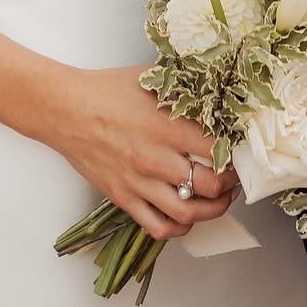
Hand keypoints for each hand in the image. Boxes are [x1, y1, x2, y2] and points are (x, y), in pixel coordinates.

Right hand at [49, 65, 238, 241]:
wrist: (65, 109)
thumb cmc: (106, 90)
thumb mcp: (150, 78)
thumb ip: (183, 88)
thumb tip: (214, 92)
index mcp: (167, 126)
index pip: (218, 150)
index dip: (236, 153)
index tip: (240, 151)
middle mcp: (155, 158)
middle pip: (210, 186)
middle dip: (230, 185)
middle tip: (234, 177)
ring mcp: (138, 182)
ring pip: (187, 213)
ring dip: (212, 210)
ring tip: (219, 199)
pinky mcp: (123, 198)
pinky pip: (157, 227)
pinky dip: (178, 228)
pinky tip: (186, 216)